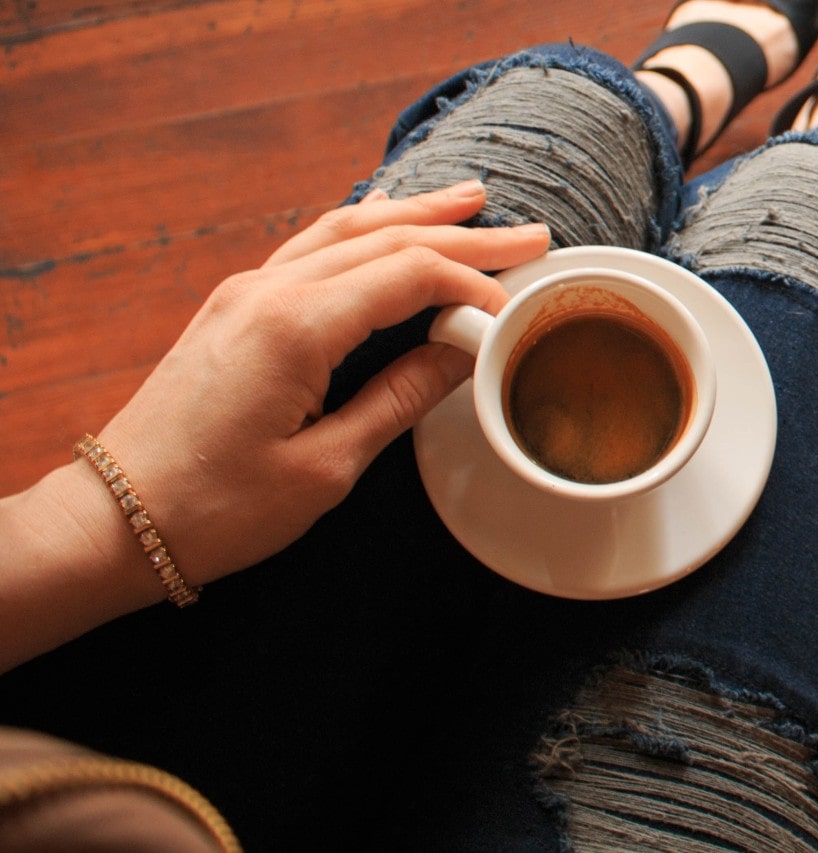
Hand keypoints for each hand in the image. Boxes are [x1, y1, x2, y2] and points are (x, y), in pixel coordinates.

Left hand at [94, 181, 549, 583]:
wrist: (117, 518)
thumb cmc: (217, 508)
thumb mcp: (326, 467)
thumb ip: (399, 399)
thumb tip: (461, 356)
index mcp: (296, 328)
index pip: (409, 276)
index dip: (474, 285)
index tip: (520, 307)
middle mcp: (269, 291)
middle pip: (385, 239)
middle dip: (463, 234)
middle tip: (531, 235)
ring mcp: (246, 292)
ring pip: (345, 229)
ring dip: (413, 214)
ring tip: (471, 200)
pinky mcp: (235, 307)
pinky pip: (310, 245)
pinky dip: (362, 228)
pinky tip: (385, 219)